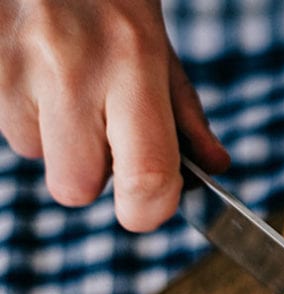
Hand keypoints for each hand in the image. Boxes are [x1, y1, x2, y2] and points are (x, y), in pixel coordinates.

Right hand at [0, 0, 228, 230]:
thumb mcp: (158, 44)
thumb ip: (185, 113)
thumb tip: (212, 168)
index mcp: (134, 64)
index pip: (146, 177)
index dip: (149, 210)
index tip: (150, 206)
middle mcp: (73, 69)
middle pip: (76, 187)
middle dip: (91, 173)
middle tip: (102, 130)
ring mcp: (17, 66)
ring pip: (34, 154)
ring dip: (53, 136)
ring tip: (64, 82)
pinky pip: (6, 126)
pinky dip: (24, 111)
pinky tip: (37, 71)